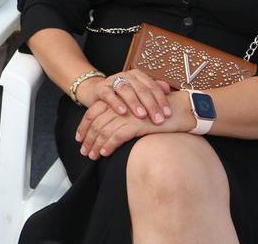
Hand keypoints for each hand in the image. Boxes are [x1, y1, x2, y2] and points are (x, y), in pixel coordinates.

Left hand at [76, 93, 191, 159]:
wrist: (178, 110)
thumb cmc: (156, 113)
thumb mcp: (135, 113)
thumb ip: (121, 119)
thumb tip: (107, 132)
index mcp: (116, 101)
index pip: (93, 113)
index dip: (84, 127)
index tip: (79, 139)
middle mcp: (119, 106)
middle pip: (95, 123)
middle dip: (88, 139)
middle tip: (84, 152)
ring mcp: (127, 114)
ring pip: (104, 130)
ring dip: (96, 145)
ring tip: (92, 156)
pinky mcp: (136, 123)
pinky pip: (117, 135)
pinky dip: (109, 145)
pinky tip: (105, 153)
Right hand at [77, 69, 172, 123]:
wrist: (100, 94)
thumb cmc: (124, 98)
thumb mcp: (140, 95)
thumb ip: (154, 91)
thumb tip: (168, 89)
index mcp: (138, 76)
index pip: (153, 87)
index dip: (161, 100)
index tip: (168, 114)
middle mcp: (126, 76)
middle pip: (141, 89)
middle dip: (151, 105)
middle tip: (158, 119)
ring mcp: (113, 81)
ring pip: (126, 89)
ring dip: (134, 103)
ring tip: (142, 115)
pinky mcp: (101, 88)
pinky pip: (108, 94)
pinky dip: (115, 102)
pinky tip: (122, 112)